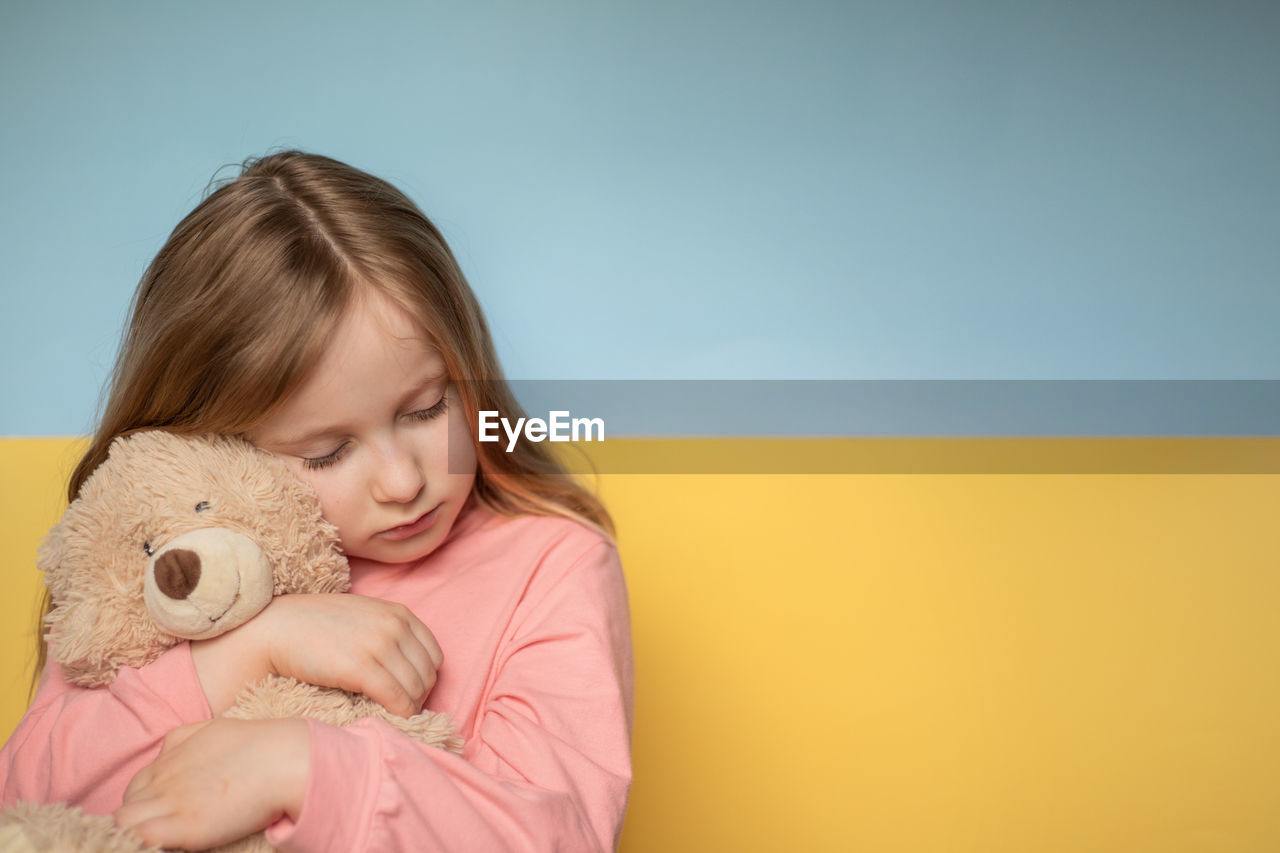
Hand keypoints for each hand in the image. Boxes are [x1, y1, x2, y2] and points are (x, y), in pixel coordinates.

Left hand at [114, 718, 308, 849]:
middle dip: (136, 822)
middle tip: (163, 832)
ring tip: (162, 840)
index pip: (136, 788)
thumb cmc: (260, 744)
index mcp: (170, 756)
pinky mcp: (184, 827)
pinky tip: (165, 845)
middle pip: (126, 808)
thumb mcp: (212, 729)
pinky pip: (140, 839)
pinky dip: (142, 844)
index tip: (161, 817)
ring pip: (123, 825)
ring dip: (135, 834)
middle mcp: (164, 778)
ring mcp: (171, 803)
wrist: (284, 759)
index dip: (144, 805)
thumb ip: (183, 740)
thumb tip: (168, 754)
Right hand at [194, 593, 442, 717]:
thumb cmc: (314, 627)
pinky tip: (384, 721)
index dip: (424, 679)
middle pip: (427, 675)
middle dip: (417, 697)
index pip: (433, 656)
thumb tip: (408, 668)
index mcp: (398, 613)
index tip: (408, 694)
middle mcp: (394, 626)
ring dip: (407, 709)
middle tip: (396, 711)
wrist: (274, 629)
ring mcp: (380, 645)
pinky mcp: (362, 668)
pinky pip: (398, 701)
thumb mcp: (363, 617)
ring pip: (416, 691)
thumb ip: (388, 633)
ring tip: (388, 717)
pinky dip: (398, 715)